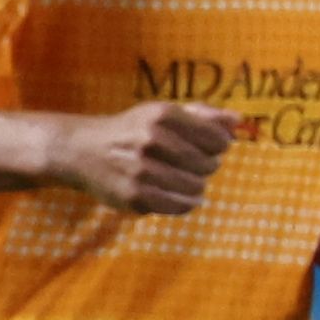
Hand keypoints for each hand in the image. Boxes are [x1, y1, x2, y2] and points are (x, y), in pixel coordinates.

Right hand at [49, 98, 239, 216]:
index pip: (217, 140)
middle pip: (208, 165)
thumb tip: (238, 121)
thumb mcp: (161, 113)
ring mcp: (141, 171)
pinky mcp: (134, 196)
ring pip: (196, 188)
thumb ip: (203, 115)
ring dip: (196, 187)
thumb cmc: (130, 130)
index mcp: (162, 116)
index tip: (209, 148)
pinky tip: (177, 194)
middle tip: (192, 165)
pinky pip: (179, 206)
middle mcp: (151, 141)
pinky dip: (185, 203)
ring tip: (183, 180)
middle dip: (206, 167)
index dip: (219, 146)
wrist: (81, 151)